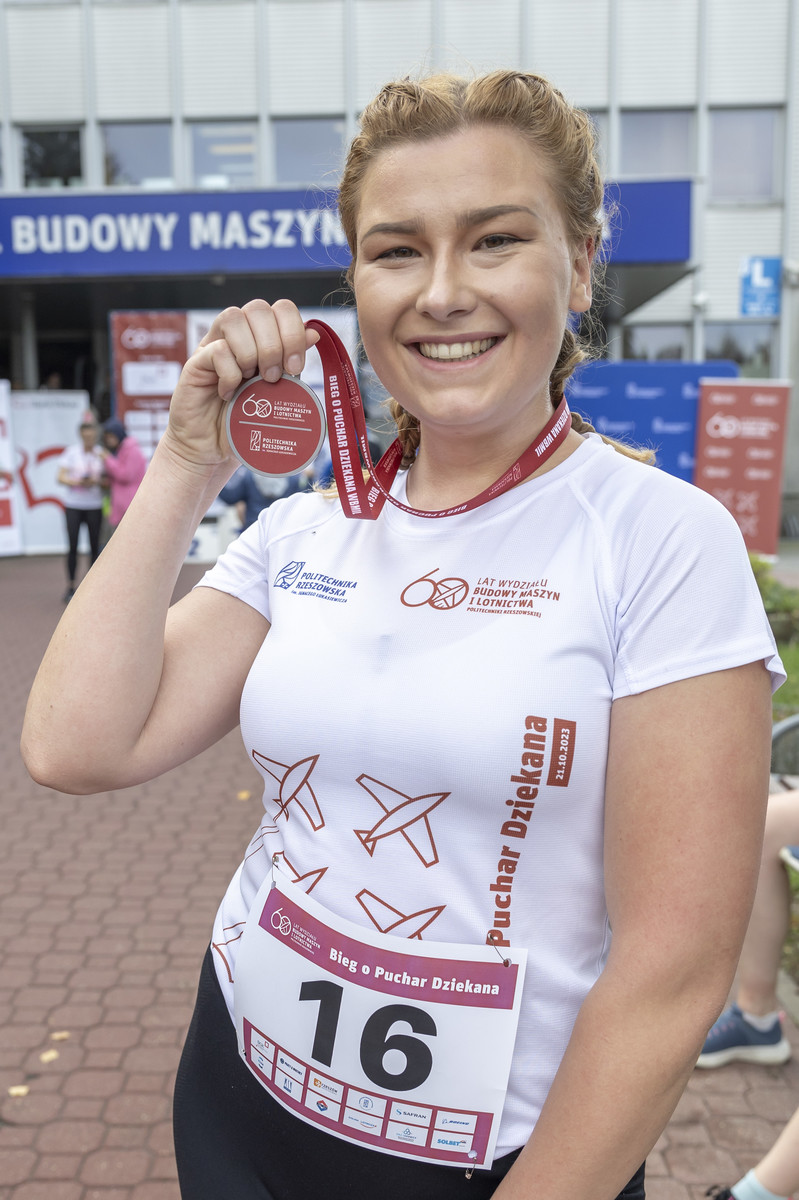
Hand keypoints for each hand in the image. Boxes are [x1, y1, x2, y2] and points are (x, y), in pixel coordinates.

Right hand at [163, 299, 319, 474]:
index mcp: (260, 338)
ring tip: (252, 381)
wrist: (213, 448)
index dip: (293, 331)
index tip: (295, 366)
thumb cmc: (246, 421)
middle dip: (273, 344)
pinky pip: (216, 350)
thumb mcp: (277, 392)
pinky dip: (230, 373)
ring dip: (251, 352)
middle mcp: (237, 335)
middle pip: (258, 308)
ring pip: (233, 318)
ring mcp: (213, 344)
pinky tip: (230, 393)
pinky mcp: (195, 362)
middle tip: (273, 377)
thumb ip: (291, 362)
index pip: (280, 309)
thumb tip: (314, 333)